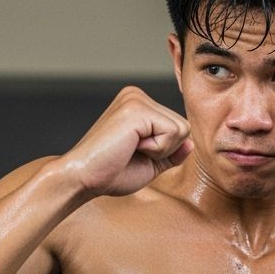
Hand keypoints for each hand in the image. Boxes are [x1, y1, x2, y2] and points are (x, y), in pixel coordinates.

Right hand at [60, 87, 192, 197]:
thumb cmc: (110, 173)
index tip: (134, 154)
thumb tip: (191, 143)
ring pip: (181, 129)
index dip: (164, 151)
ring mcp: (136, 99)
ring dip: (160, 149)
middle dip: (165, 149)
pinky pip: (173, 132)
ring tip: (131, 150)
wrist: (82, 178)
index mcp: (138, 105)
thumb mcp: (150, 163)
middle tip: (132, 153)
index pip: (177, 127)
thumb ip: (171, 152)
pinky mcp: (137, 108)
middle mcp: (137, 95)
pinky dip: (157, 149)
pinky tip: (132, 147)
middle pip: (183, 126)